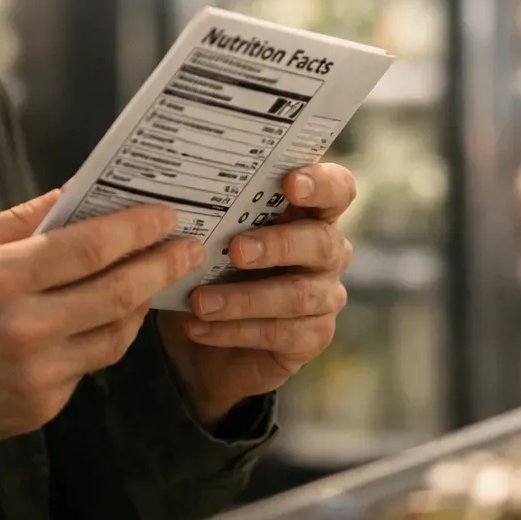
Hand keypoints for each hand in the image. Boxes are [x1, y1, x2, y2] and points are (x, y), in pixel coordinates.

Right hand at [0, 190, 203, 465]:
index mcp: (1, 278)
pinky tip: (102, 319)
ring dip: (140, 305)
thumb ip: (16, 222)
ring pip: (114, 336)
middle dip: (160, 264)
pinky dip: (99, 339)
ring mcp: (37, 373)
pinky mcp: (40, 406)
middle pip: (118, 292)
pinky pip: (87, 367)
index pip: (90, 247)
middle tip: (186, 247)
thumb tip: (70, 194)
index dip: (135, 228)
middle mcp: (25, 328)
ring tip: (153, 280)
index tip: (164, 215)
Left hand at [157, 164, 355, 427]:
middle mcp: (326, 251)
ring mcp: (324, 296)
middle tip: (236, 249)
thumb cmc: (213, 267)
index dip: (321, 184)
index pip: (337, 189)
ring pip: (298, 295)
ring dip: (244, 298)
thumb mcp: (212, 236)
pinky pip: (281, 333)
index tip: (290, 183)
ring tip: (200, 301)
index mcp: (309, 213)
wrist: (204, 336)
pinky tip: (199, 327)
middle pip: (322, 242)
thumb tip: (183, 189)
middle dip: (278, 244)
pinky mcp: (313, 337)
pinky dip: (234, 330)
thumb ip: (217, 211)